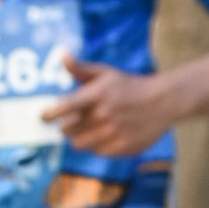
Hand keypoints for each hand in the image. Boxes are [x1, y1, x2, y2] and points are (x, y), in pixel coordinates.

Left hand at [41, 57, 185, 158]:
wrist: (164, 101)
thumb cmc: (130, 86)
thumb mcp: (106, 73)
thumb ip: (81, 68)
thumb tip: (62, 55)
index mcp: (97, 94)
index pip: (63, 108)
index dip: (49, 115)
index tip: (44, 117)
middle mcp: (104, 115)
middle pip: (67, 130)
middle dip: (68, 125)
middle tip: (77, 120)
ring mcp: (114, 133)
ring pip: (79, 144)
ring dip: (81, 137)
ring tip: (92, 128)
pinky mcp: (123, 147)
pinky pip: (97, 152)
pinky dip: (98, 145)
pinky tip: (108, 134)